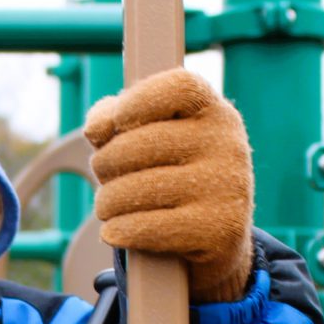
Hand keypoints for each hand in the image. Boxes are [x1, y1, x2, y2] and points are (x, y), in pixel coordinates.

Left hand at [84, 68, 253, 303]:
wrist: (219, 234)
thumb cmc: (174, 174)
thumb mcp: (154, 136)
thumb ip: (116, 118)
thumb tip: (96, 129)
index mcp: (215, 112)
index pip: (179, 88)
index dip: (138, 99)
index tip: (118, 121)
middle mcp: (228, 145)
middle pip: (139, 144)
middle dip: (105, 161)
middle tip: (100, 173)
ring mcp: (226, 188)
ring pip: (136, 190)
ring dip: (107, 202)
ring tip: (106, 206)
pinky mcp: (220, 230)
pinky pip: (148, 228)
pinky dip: (120, 231)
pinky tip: (113, 232)